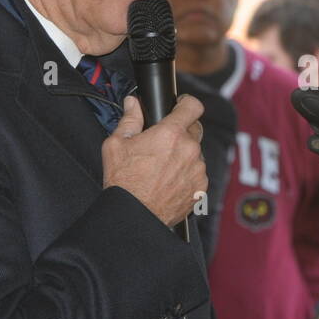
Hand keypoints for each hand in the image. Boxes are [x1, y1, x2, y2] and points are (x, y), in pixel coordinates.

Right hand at [102, 95, 206, 226]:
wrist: (135, 214)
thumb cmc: (124, 182)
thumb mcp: (117, 145)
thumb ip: (129, 119)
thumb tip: (133, 103)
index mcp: (170, 134)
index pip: (192, 106)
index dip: (187, 103)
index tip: (182, 105)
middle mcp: (189, 149)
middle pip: (195, 129)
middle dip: (182, 131)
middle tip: (164, 142)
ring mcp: (197, 169)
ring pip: (196, 153)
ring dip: (184, 155)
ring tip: (164, 167)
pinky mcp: (201, 186)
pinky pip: (197, 173)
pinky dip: (187, 174)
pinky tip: (170, 180)